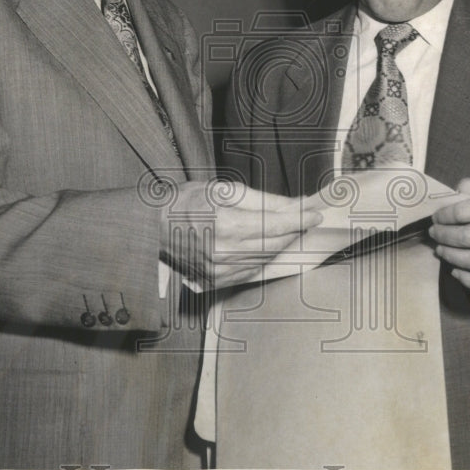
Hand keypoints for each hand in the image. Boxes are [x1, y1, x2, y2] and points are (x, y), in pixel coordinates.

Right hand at [160, 180, 320, 289]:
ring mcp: (219, 270)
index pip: (274, 225)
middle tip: (308, 219)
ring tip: (292, 229)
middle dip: (295, 231)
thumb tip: (292, 204)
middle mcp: (223, 251)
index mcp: (225, 224)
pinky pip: (251, 271)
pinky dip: (265, 258)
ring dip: (282, 244)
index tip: (314, 213)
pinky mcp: (216, 280)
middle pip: (273, 244)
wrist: (155, 226)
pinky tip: (271, 246)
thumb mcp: (225, 189)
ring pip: (265, 259)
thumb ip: (262, 199)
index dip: (298, 219)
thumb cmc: (188, 201)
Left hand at [428, 177, 469, 290]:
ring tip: (440, 250)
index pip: (462, 212)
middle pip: (464, 237)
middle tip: (434, 233)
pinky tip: (455, 271)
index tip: (436, 218)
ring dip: (449, 256)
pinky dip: (466, 280)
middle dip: (442, 236)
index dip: (443, 216)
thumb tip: (451, 192)